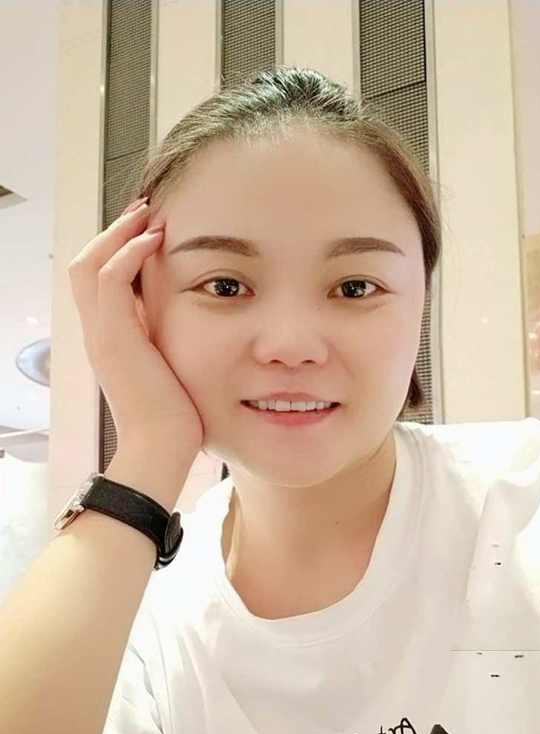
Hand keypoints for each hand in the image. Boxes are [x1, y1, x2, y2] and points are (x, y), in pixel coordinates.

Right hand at [67, 198, 204, 460]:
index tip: (148, 232)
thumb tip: (190, 325)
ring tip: (149, 217)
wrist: (160, 448)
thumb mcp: (169, 371)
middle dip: (113, 234)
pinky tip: (156, 242)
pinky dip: (129, 253)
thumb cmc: (174, 419)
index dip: (117, 251)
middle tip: (144, 213)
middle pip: (83, 265)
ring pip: (89, 264)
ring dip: (120, 235)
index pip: (97, 282)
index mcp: (109, 340)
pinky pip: (109, 280)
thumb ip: (168, 344)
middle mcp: (97, 334)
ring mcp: (102, 335)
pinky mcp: (114, 338)